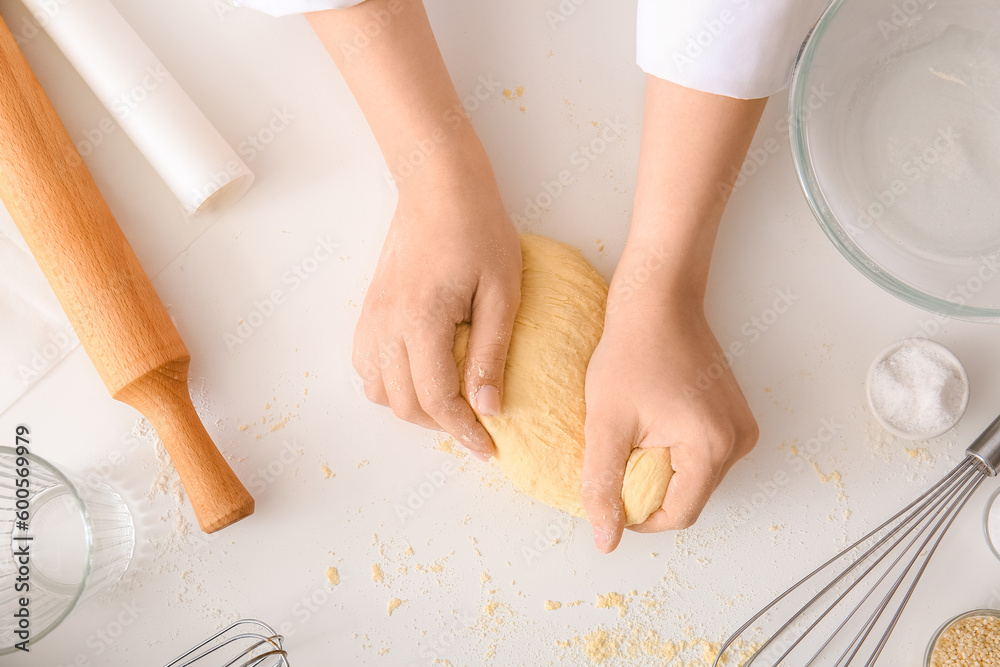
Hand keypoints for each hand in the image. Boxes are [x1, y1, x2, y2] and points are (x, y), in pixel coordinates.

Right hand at [352, 149, 520, 459]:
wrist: (438, 185)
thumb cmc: (478, 230)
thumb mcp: (502, 292)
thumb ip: (491, 353)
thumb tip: (489, 409)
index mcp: (422, 322)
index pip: (436, 400)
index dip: (464, 432)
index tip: (488, 447)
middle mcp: (387, 326)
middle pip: (404, 404)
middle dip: (441, 425)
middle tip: (476, 426)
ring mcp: (371, 318)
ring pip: (378, 391)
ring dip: (413, 407)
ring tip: (450, 403)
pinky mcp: (368, 309)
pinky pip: (365, 366)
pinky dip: (389, 384)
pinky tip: (419, 374)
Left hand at [582, 251, 757, 551]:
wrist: (657, 300)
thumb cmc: (631, 352)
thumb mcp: (606, 423)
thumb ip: (602, 484)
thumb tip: (604, 539)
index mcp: (713, 448)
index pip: (677, 515)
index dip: (637, 516)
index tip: (608, 492)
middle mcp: (738, 442)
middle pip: (688, 497)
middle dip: (647, 488)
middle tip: (616, 453)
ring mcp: (740, 428)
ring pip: (694, 477)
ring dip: (659, 470)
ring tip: (632, 433)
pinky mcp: (733, 415)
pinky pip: (701, 454)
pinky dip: (672, 452)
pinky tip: (649, 424)